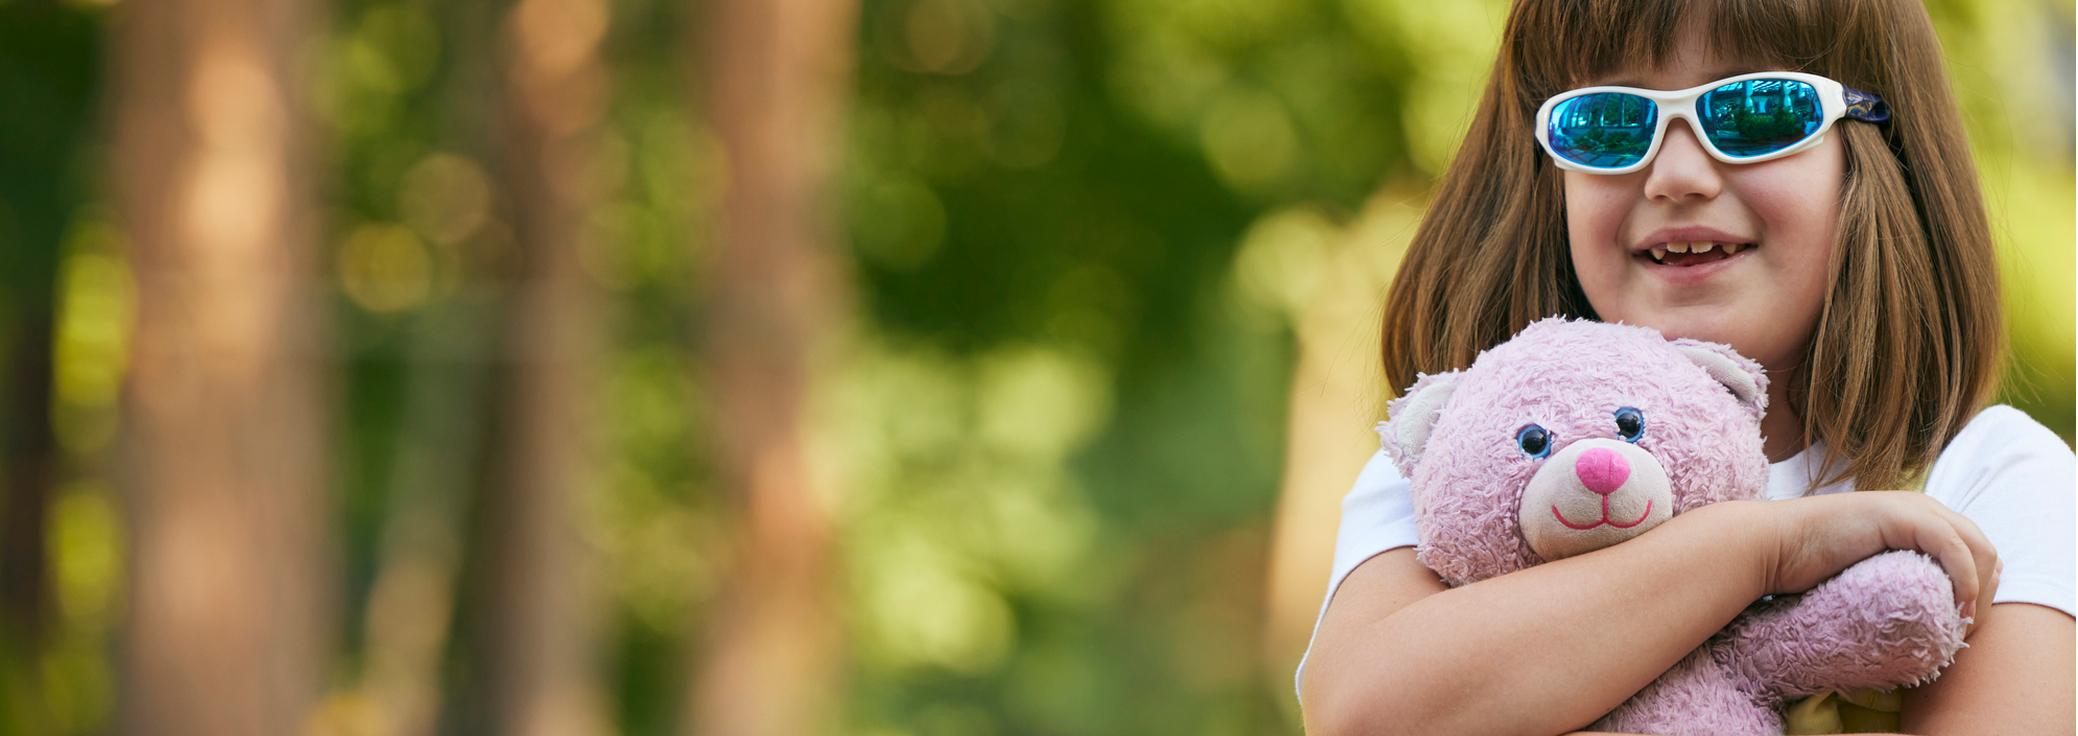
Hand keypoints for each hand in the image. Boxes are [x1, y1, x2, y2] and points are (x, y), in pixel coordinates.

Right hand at [1763, 491, 1998, 621]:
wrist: (1773, 547)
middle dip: (1986, 595)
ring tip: (1957, 625)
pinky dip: (1963, 579)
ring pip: (1978, 548)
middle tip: (1963, 632)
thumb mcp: (1871, 574)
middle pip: (1986, 551)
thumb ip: (1901, 579)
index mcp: (1920, 519)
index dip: (1981, 592)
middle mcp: (1923, 507)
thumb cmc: (1810, 567)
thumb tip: (1929, 616)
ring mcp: (1912, 507)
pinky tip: (1952, 606)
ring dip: (1978, 592)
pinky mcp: (1899, 514)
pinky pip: (1952, 547)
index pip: (1976, 553)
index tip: (1961, 628)